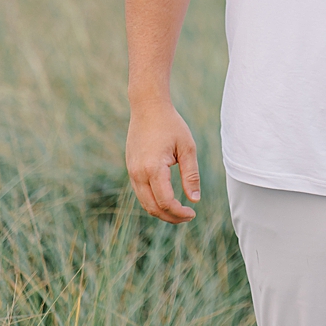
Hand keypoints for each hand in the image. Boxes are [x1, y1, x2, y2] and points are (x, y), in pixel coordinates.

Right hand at [125, 98, 200, 222]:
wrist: (148, 108)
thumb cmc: (171, 125)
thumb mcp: (188, 148)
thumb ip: (191, 175)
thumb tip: (194, 200)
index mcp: (153, 169)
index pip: (165, 201)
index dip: (179, 212)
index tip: (193, 213)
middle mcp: (138, 174)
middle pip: (152, 207)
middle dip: (170, 217)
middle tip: (188, 217)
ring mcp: (131, 172)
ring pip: (144, 203)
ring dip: (161, 211)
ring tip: (180, 211)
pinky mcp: (131, 170)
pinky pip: (141, 193)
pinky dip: (153, 201)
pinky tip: (168, 200)